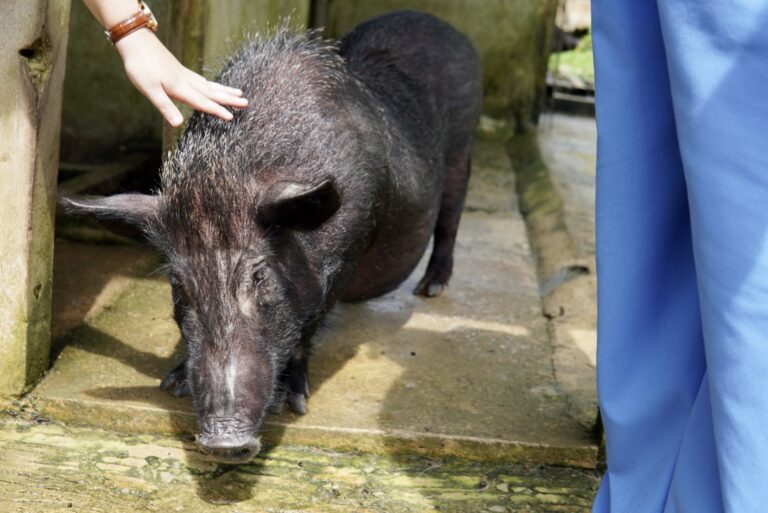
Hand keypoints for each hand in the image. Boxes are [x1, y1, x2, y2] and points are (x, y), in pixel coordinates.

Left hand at [115, 28, 247, 126]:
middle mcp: (186, 81)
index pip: (202, 102)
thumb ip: (165, 107)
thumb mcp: (150, 90)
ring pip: (209, 84)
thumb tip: (178, 124)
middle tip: (246, 102)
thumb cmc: (140, 66)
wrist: (135, 41)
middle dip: (229, 98)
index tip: (231, 117)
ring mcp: (184, 74)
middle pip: (212, 92)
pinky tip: (211, 85)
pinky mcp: (179, 69)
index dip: (217, 110)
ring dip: (223, 90)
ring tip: (238, 92)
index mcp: (180, 88)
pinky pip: (201, 80)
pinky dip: (211, 84)